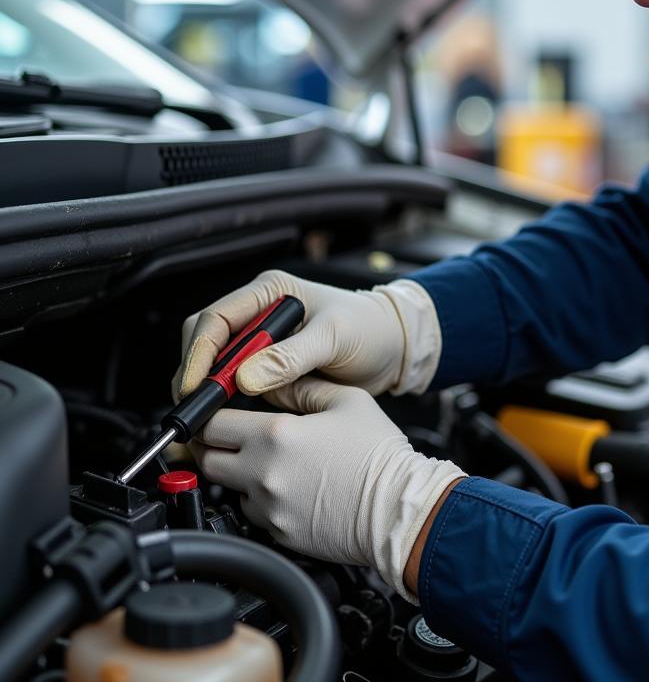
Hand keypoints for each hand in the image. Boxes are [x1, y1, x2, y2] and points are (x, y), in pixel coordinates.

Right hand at [172, 269, 441, 400]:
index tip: (196, 386)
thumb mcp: (334, 337)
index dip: (199, 354)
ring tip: (209, 415)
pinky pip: (234, 381)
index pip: (216, 319)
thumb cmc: (370, 328)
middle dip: (196, 372)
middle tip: (198, 407)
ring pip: (215, 363)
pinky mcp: (268, 365)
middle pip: (206, 340)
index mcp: (269, 292)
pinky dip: (226, 398)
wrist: (394, 346)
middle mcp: (259, 312)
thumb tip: (246, 377)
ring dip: (209, 387)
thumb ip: (292, 356)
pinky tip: (229, 415)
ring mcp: (261, 340)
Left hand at [192, 377, 464, 599]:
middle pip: (208, 460)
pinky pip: (253, 514)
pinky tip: (290, 488)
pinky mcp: (277, 534)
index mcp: (276, 435)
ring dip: (239, 475)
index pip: (212, 423)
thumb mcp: (346, 400)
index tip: (219, 413)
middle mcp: (263, 474)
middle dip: (215, 446)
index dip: (211, 415)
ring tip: (272, 464)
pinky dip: (262, 500)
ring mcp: (268, 509)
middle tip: (233, 438)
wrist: (397, 508)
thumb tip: (272, 383)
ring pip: (227, 490)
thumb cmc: (379, 455)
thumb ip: (302, 386)